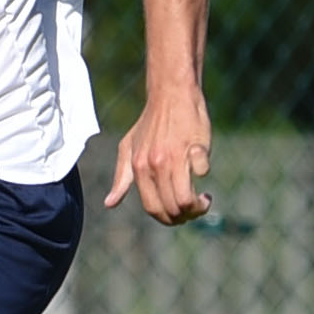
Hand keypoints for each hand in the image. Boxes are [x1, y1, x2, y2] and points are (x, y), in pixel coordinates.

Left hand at [106, 88, 212, 225]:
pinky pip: (202, 170)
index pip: (152, 208)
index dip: (167, 219)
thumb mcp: (128, 149)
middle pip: (172, 208)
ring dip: (199, 206)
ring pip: (186, 199)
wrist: (170, 94)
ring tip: (204, 199)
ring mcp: (175, 156)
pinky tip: (202, 166)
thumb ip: (122, 177)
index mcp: (139, 168)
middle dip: (186, 216)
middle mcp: (155, 165)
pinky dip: (204, 172)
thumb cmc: (149, 124)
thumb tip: (109, 204)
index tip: (179, 216)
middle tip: (196, 209)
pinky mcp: (196, 146)